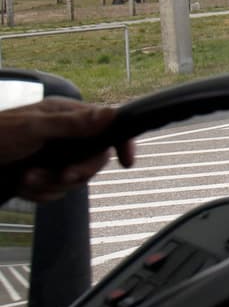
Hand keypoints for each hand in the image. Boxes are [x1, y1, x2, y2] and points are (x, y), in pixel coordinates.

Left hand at [0, 98, 133, 201]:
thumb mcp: (34, 128)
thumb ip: (73, 124)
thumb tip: (112, 113)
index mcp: (66, 116)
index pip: (106, 126)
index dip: (120, 142)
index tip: (127, 161)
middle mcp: (64, 136)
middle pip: (93, 158)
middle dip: (77, 171)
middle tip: (64, 175)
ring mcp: (53, 157)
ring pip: (72, 179)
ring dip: (50, 184)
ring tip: (28, 178)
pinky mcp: (41, 175)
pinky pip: (55, 191)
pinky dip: (39, 193)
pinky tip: (23, 184)